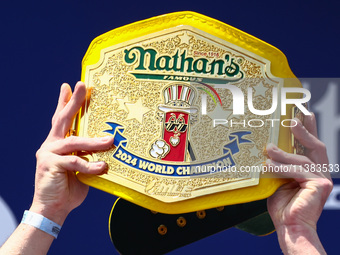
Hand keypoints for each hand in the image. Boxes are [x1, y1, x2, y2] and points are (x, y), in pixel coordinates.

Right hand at [30, 82, 112, 224]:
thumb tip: (110, 144)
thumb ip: (89, 154)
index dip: (65, 102)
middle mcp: (51, 144)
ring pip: (74, 141)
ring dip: (94, 141)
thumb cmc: (70, 187)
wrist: (54, 209)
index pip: (62, 119)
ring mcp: (48, 153)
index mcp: (59, 143)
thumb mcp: (82, 167)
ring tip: (110, 140)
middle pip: (63, 119)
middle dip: (74, 102)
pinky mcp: (49, 165)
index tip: (70, 86)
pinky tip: (102, 167)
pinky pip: (74, 162)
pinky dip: (90, 165)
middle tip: (82, 85)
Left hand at [266, 114, 332, 253]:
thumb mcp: (277, 180)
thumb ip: (277, 165)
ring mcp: (322, 178)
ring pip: (302, 159)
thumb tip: (267, 148)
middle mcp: (319, 172)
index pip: (308, 146)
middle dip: (304, 130)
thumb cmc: (282, 206)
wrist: (289, 227)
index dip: (307, 129)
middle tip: (291, 119)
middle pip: (314, 146)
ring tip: (269, 149)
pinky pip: (299, 171)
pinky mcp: (321, 184)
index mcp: (309, 170)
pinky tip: (269, 166)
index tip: (301, 112)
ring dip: (284, 153)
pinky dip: (283, 168)